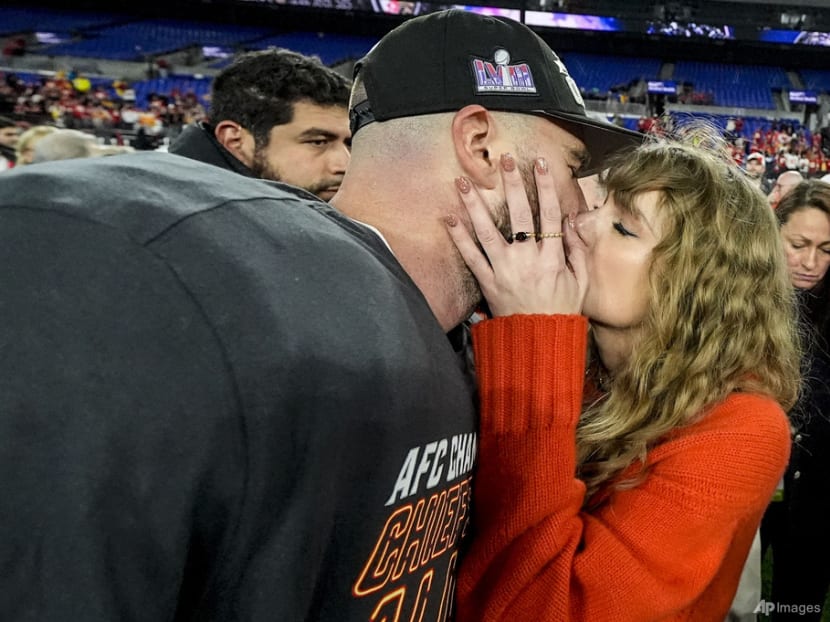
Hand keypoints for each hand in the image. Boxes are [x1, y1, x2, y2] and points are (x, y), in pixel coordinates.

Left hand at [446, 153, 586, 316]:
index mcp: (552, 257)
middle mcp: (527, 259)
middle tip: (504, 160)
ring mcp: (504, 270)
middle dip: (512, 184)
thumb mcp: (581, 281)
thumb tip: (572, 220)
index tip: (539, 163)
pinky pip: (471, 257)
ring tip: (463, 181)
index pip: (549, 213)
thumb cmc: (562, 310)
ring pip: (488, 231)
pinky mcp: (487, 283)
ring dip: (474, 205)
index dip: (545, 186)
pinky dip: (459, 238)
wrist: (539, 341)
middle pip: (519, 214)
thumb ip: (577, 250)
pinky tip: (448, 219)